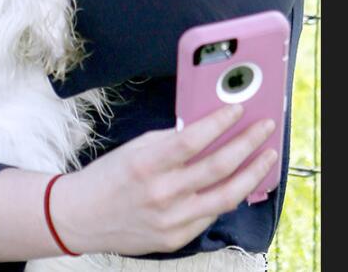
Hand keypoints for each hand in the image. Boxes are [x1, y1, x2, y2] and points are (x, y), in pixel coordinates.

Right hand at [49, 104, 278, 254]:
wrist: (81, 217)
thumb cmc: (108, 177)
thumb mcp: (135, 148)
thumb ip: (170, 140)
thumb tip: (206, 127)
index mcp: (147, 163)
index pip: (193, 139)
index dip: (221, 122)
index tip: (239, 110)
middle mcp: (161, 193)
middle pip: (219, 167)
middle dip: (248, 143)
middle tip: (265, 129)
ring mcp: (171, 219)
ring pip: (226, 195)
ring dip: (253, 174)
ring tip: (267, 158)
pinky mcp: (175, 238)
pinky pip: (211, 215)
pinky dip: (228, 196)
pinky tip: (239, 183)